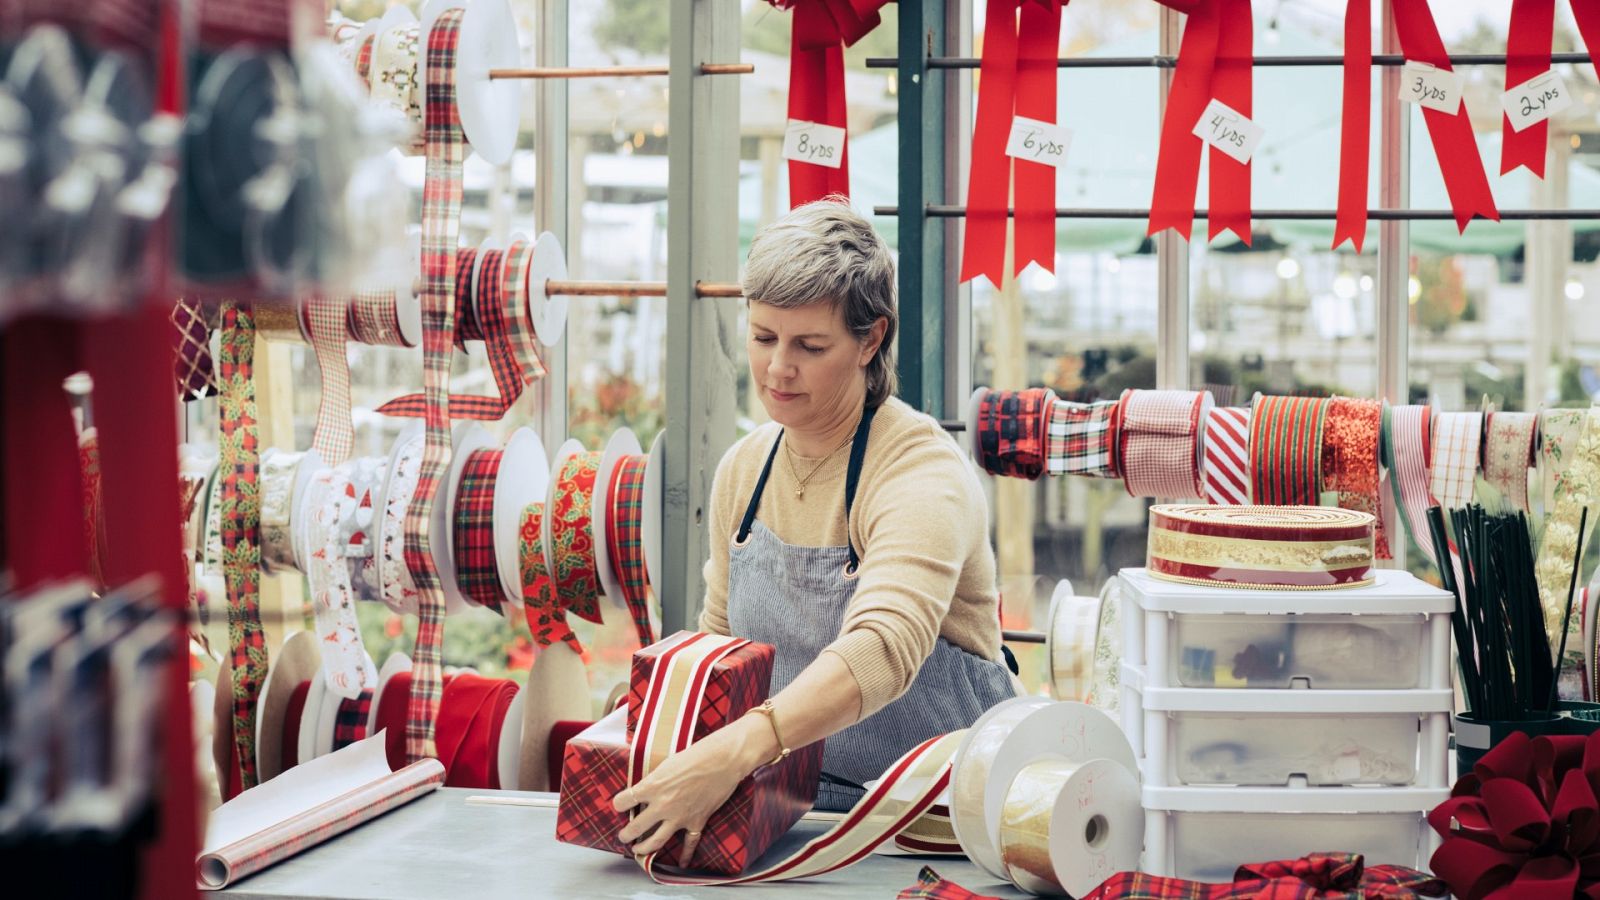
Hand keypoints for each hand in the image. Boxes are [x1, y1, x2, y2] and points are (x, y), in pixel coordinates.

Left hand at [612, 733, 747, 866]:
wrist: (722, 761)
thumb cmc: (695, 756)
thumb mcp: (667, 764)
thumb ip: (655, 780)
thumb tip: (646, 789)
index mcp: (652, 786)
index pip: (623, 801)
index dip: (618, 803)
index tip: (619, 805)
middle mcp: (662, 805)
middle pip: (635, 828)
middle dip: (626, 834)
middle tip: (623, 836)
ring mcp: (679, 816)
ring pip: (655, 841)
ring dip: (643, 849)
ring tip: (637, 850)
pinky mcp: (696, 822)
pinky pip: (689, 844)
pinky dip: (685, 856)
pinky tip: (682, 862)